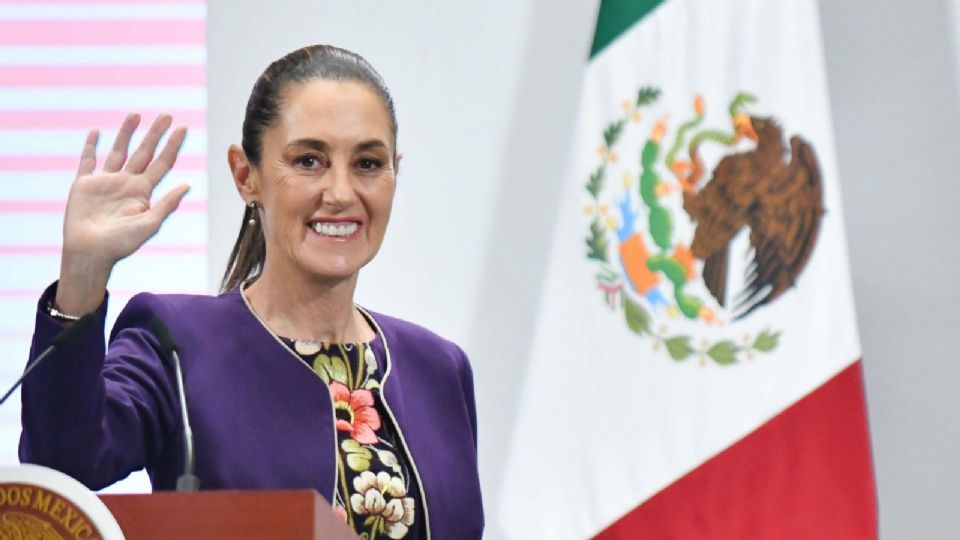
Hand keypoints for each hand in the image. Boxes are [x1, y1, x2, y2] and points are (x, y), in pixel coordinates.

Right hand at [56, 114, 189, 314]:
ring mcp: (105, 182)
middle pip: (144, 152)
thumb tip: (188, 185)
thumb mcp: (149, 224)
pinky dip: (91, 146)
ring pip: (118, 151)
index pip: (162, 164)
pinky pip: (88, 161)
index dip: (173, 146)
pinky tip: (96, 132)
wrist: (90, 252)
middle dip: (155, 134)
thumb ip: (166, 204)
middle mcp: (126, 183)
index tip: (183, 128)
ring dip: (127, 133)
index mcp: (143, 192)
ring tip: (136, 115)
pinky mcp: (84, 184)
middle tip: (167, 115)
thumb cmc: (121, 244)